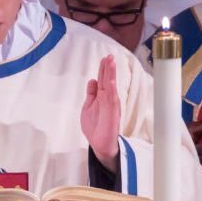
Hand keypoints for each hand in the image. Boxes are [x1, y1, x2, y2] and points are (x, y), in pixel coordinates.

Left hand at [81, 55, 120, 171]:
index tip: (105, 58)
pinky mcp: (112, 114)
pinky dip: (112, 91)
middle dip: (108, 68)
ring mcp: (111, 106)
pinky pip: (112, 101)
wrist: (99, 144)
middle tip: (110, 56)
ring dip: (111, 75)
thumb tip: (93, 80)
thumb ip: (91, 94)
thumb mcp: (89, 106)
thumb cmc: (95, 127)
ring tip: (111, 63)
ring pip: (112, 87)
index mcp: (102, 97)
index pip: (103, 80)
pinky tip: (112, 82)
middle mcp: (108, 100)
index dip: (104, 69)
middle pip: (108, 80)